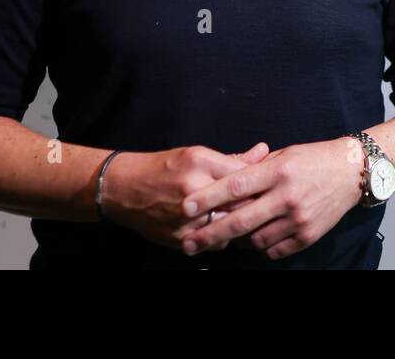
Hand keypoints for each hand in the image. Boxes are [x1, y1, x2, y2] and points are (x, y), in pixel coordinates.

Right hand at [99, 142, 269, 251]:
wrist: (124, 190)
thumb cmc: (163, 168)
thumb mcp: (196, 155)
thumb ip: (232, 159)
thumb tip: (263, 152)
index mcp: (201, 164)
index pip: (245, 176)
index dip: (262, 183)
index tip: (270, 186)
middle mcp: (194, 190)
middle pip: (241, 204)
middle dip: (255, 206)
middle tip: (265, 205)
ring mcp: (187, 218)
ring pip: (231, 227)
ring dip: (238, 224)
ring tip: (242, 217)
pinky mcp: (181, 238)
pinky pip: (214, 242)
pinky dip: (220, 236)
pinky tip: (219, 227)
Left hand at [176, 138, 365, 259]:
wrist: (352, 172)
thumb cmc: (312, 159)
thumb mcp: (282, 156)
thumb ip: (254, 170)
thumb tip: (222, 183)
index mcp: (277, 172)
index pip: (236, 186)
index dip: (208, 198)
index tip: (185, 207)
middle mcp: (287, 196)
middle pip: (241, 221)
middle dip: (211, 234)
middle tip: (189, 243)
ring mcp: (299, 218)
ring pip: (256, 240)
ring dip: (237, 241)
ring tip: (225, 238)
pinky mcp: (308, 235)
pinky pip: (275, 249)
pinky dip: (261, 247)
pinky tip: (255, 239)